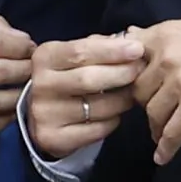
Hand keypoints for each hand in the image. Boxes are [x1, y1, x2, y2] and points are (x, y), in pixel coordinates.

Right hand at [28, 34, 145, 159]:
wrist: (40, 113)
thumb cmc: (65, 76)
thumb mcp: (72, 56)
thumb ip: (97, 46)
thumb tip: (129, 42)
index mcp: (45, 58)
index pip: (80, 51)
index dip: (112, 50)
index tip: (137, 49)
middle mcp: (41, 85)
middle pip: (88, 79)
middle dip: (121, 73)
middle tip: (140, 70)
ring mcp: (46, 114)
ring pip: (98, 108)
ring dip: (122, 99)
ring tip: (131, 93)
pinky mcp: (54, 139)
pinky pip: (97, 130)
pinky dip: (113, 121)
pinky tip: (114, 113)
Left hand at [130, 14, 180, 165]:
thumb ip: (158, 35)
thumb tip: (130, 35)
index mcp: (162, 36)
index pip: (128, 61)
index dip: (126, 77)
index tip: (126, 87)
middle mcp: (166, 59)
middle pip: (138, 90)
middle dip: (143, 102)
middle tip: (151, 108)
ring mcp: (180, 84)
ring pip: (153, 112)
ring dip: (154, 125)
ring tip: (159, 130)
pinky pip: (173, 132)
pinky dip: (166, 147)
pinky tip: (162, 156)